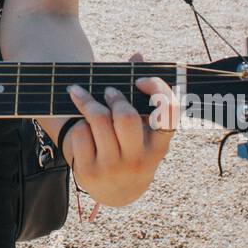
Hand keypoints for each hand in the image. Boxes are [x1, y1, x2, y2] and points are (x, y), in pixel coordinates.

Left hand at [61, 62, 179, 208]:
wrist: (115, 191)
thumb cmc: (130, 148)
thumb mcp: (143, 130)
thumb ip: (142, 94)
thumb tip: (137, 55)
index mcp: (159, 145)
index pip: (169, 113)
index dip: (156, 90)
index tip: (139, 80)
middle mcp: (140, 159)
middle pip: (126, 117)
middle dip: (114, 98)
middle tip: (108, 92)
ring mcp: (114, 168)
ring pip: (99, 121)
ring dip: (88, 102)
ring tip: (81, 95)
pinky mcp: (90, 172)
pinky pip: (80, 134)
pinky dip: (79, 123)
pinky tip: (81, 125)